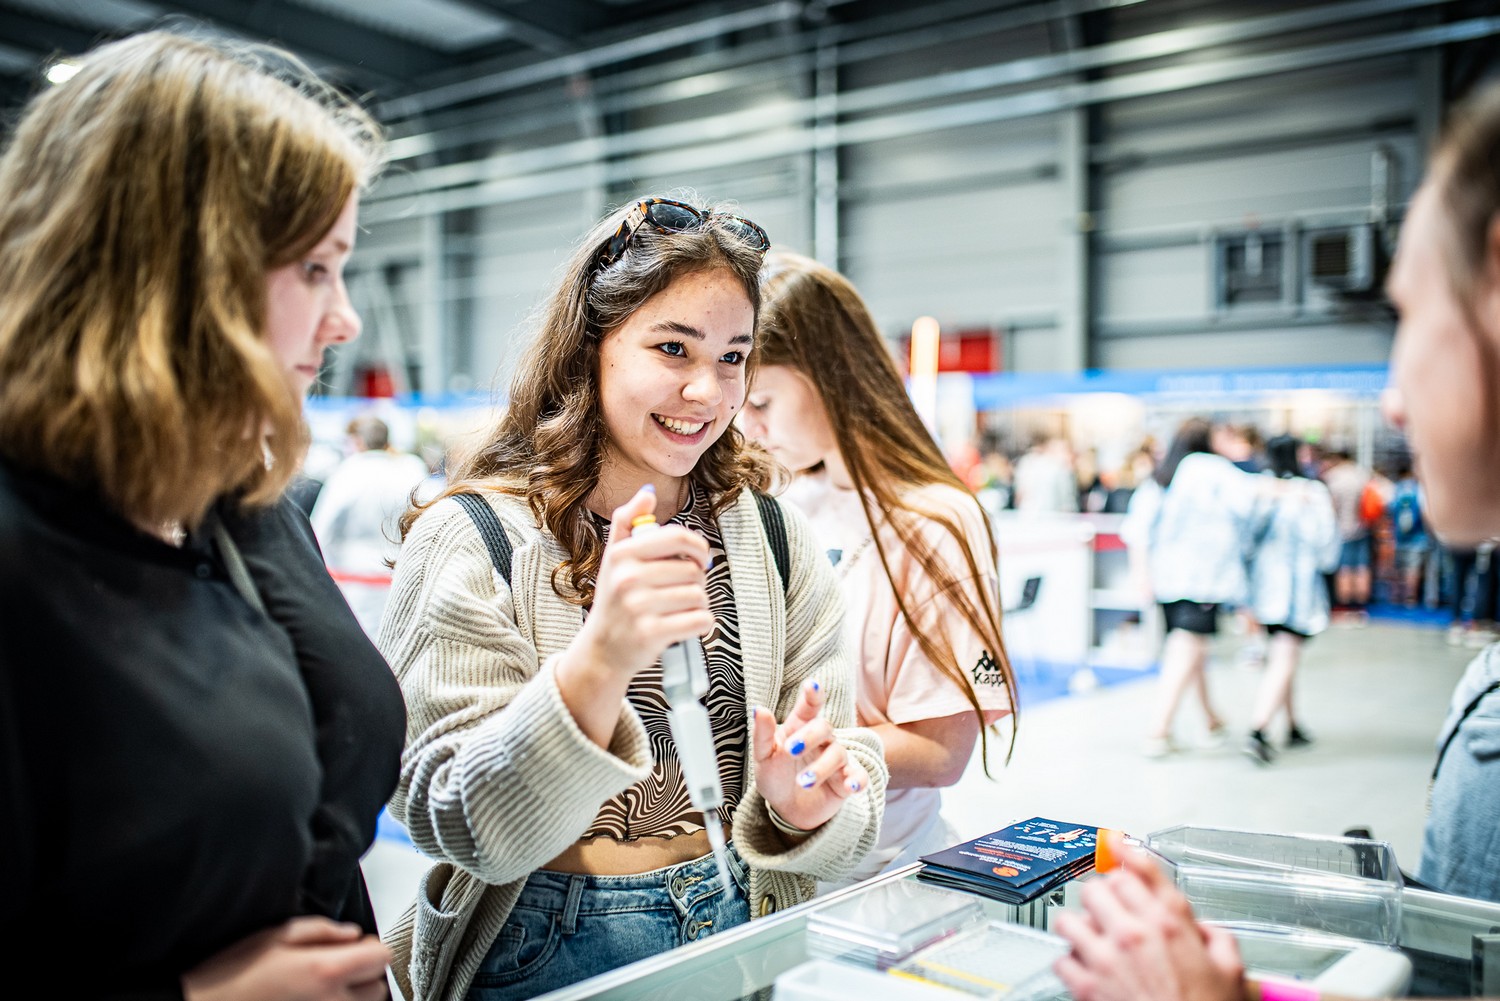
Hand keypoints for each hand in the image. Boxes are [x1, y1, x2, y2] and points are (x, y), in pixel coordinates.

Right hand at [182, 916, 389, 1000]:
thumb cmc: (235, 972)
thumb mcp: (277, 935)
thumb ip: (322, 931)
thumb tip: (351, 934)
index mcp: (327, 970)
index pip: (381, 956)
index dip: (370, 948)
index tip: (355, 947)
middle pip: (377, 985)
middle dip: (363, 973)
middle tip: (338, 966)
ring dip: (352, 995)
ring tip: (321, 987)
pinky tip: (311, 999)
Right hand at [574, 485, 712, 682]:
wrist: (602, 650)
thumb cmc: (614, 600)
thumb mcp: (614, 558)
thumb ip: (628, 521)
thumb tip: (648, 493)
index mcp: (622, 555)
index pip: (676, 537)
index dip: (698, 547)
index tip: (700, 558)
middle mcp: (627, 578)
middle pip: (692, 570)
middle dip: (695, 581)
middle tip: (680, 590)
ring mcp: (638, 607)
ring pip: (698, 595)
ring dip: (697, 604)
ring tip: (678, 609)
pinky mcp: (651, 634)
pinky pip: (700, 620)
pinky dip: (700, 623)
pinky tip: (684, 625)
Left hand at [751, 679, 869, 832]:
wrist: (788, 810)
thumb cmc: (775, 777)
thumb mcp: (763, 758)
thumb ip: (762, 735)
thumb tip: (758, 709)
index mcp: (800, 728)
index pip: (809, 707)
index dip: (813, 695)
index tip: (812, 684)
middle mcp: (821, 740)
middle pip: (824, 727)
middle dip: (809, 737)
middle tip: (791, 751)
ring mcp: (836, 760)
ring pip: (838, 754)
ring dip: (821, 768)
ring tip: (803, 782)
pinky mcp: (847, 781)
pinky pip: (859, 777)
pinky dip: (857, 781)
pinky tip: (850, 787)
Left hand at [1053, 832, 1244, 1000]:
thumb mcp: (1233, 971)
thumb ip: (1218, 938)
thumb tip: (1205, 929)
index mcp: (1169, 924)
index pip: (1138, 870)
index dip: (1125, 854)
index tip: (1115, 842)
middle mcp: (1134, 933)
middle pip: (1098, 887)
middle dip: (1104, 898)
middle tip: (1112, 912)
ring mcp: (1106, 958)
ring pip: (1069, 918)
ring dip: (1079, 927)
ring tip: (1091, 939)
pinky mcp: (1086, 985)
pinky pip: (1060, 959)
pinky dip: (1069, 964)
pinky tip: (1085, 970)